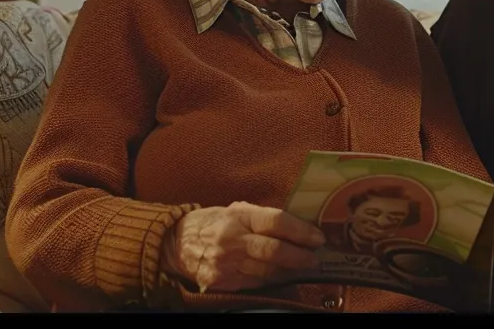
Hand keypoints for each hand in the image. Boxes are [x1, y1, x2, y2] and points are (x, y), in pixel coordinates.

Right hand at [164, 201, 324, 292]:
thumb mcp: (233, 210)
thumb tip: (296, 225)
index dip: (301, 230)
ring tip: (303, 267)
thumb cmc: (211, 223)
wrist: (175, 244)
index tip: (318, 238)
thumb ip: (261, 216)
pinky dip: (272, 280)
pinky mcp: (222, 282)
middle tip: (315, 259)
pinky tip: (281, 275)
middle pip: (274, 250)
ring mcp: (226, 264)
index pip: (275, 221)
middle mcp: (231, 239)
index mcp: (237, 216)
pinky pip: (255, 283)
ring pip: (267, 271)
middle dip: (300, 256)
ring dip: (290, 271)